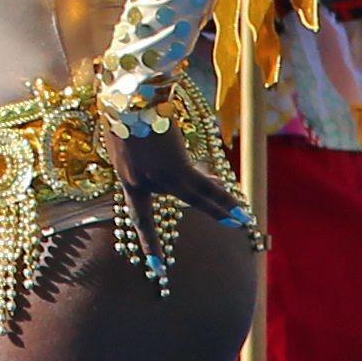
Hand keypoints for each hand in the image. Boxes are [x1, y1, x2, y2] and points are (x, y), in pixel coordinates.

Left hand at [101, 114, 250, 276]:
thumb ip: (138, 146)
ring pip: (195, 197)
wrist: (129, 93)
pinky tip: (238, 206)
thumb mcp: (122, 130)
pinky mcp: (176, 169)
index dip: (148, 241)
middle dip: (202, 211)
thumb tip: (154, 145)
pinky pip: (203, 187)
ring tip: (240, 220)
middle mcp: (142, 182)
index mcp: (126, 176)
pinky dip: (221, 195)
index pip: (138, 216)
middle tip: (215, 232)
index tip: (154, 267)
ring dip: (220, 207)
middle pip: (177, 199)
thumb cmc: (121, 102)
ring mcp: (158, 178)